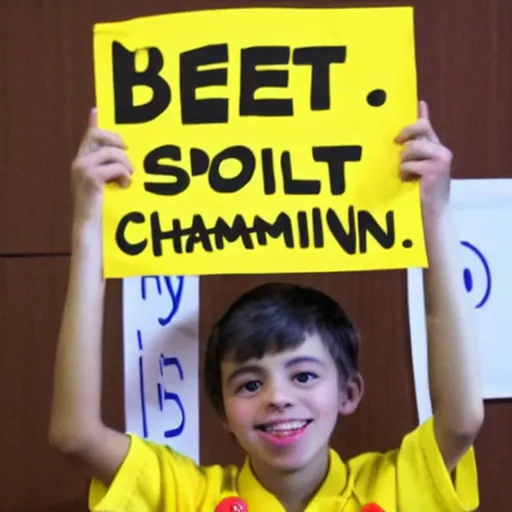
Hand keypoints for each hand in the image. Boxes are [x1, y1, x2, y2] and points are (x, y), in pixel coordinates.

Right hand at [71, 108, 132, 226]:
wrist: (90, 226)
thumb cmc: (102, 208)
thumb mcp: (106, 184)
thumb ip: (111, 168)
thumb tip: (124, 155)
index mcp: (83, 161)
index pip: (89, 135)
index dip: (94, 122)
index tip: (97, 109)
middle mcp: (80, 161)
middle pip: (99, 135)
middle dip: (118, 142)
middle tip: (128, 157)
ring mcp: (83, 168)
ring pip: (113, 152)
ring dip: (126, 165)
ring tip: (127, 179)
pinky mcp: (90, 176)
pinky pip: (116, 166)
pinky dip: (125, 176)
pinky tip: (123, 186)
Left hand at [394, 100, 451, 218]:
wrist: (430, 214)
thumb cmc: (418, 193)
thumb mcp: (413, 168)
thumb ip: (410, 150)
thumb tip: (399, 139)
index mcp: (435, 148)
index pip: (426, 125)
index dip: (420, 114)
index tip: (418, 103)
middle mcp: (441, 150)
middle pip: (419, 127)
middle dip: (405, 134)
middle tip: (396, 142)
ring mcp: (441, 158)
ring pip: (411, 147)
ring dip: (403, 161)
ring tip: (405, 174)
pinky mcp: (435, 169)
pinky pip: (409, 163)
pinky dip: (404, 172)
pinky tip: (408, 181)